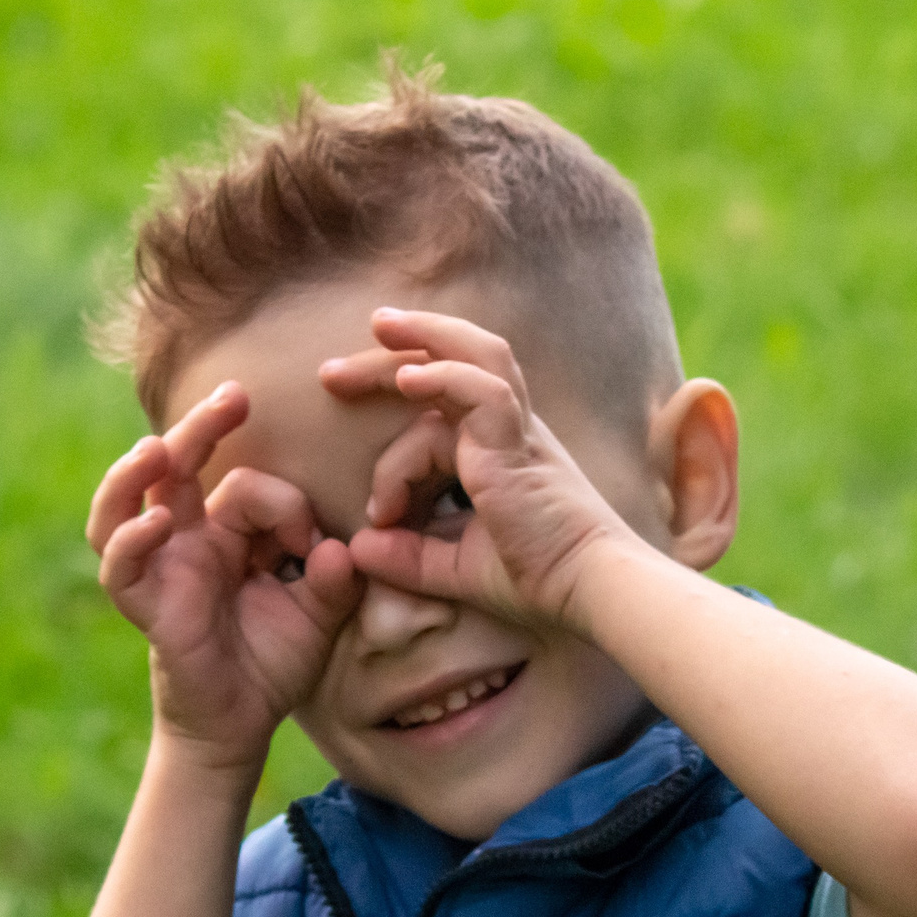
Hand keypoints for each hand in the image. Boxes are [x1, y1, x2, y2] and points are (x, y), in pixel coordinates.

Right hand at [86, 382, 362, 768]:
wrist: (239, 724)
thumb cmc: (272, 661)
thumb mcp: (319, 616)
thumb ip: (336, 582)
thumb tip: (343, 552)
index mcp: (228, 532)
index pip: (249, 488)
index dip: (287, 508)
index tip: (313, 548)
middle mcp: (186, 539)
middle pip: (177, 467)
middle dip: (202, 426)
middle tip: (235, 395)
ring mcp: (159, 568)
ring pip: (125, 503)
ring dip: (136, 472)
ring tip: (158, 446)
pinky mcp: (144, 605)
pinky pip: (121, 566)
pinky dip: (131, 540)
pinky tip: (154, 523)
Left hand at [319, 309, 639, 630]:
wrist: (584, 590)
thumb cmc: (537, 579)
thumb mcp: (456, 569)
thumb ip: (408, 558)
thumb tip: (357, 549)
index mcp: (498, 451)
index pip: (439, 415)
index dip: (393, 453)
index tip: (376, 514)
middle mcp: (509, 429)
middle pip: (453, 364)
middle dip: (395, 354)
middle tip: (332, 371)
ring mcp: (516, 429)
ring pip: (476, 355)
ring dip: (425, 336)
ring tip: (378, 327)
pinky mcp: (517, 441)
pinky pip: (481, 389)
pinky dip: (444, 377)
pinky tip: (406, 379)